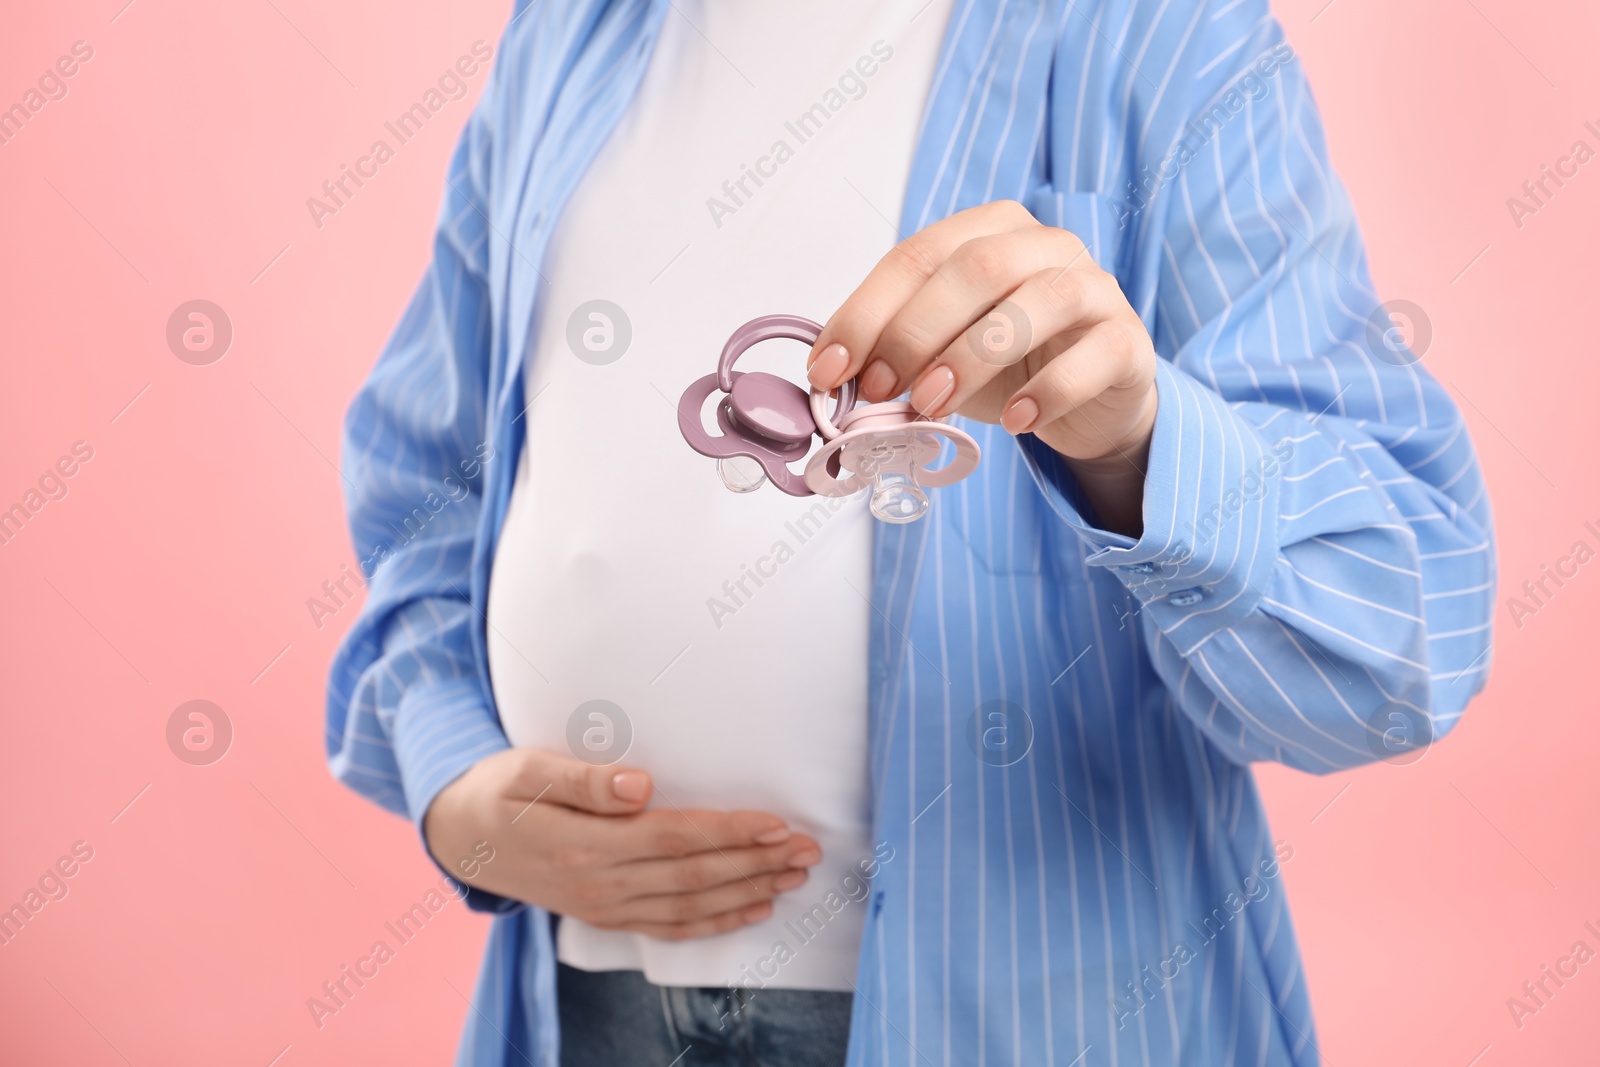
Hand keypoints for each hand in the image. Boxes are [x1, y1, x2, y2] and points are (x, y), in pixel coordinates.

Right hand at [423, 748, 821, 939]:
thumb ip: (586, 780)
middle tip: (807, 849)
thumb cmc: (500, 792)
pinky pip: (669, 927)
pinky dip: (715, 923)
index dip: (729, 832)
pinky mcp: (605, 916)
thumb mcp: (530, 770)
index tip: (775, 822)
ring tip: (794, 875)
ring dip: (748, 891)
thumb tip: (641, 783)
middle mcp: (600, 884)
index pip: (674, 838)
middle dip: (756, 863)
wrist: (462, 839)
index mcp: (585, 844)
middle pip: (694, 876)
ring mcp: (604, 906)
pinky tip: (753, 910)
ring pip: (690, 905)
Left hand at [806, 199, 1158, 534]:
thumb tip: (830, 380)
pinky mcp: (1129, 340)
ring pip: (1035, 301)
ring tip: (931, 406)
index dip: (866, 312)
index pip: (917, 255)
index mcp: (989, 231)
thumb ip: (893, 352)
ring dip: (970, 357)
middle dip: (914, 331)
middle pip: (975, 267)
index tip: (828, 370)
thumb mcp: (940, 354)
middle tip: (878, 389)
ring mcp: (1094, 288)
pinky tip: (1017, 423)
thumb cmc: (1010, 368)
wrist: (1092, 403)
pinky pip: (1092, 357)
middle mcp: (1045, 245)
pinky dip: (1049, 391)